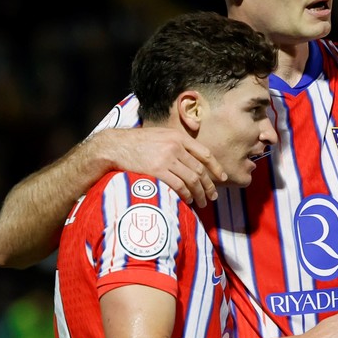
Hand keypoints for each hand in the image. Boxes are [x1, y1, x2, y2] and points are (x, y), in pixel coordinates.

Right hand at [96, 127, 226, 206]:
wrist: (114, 146)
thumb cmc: (137, 142)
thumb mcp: (161, 135)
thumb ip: (177, 143)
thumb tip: (193, 157)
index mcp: (179, 137)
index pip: (205, 154)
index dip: (216, 167)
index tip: (223, 177)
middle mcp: (175, 147)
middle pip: (200, 169)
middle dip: (209, 185)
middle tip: (213, 196)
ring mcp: (166, 158)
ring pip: (192, 179)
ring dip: (200, 193)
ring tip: (203, 202)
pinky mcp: (156, 170)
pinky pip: (178, 185)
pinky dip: (186, 195)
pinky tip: (189, 200)